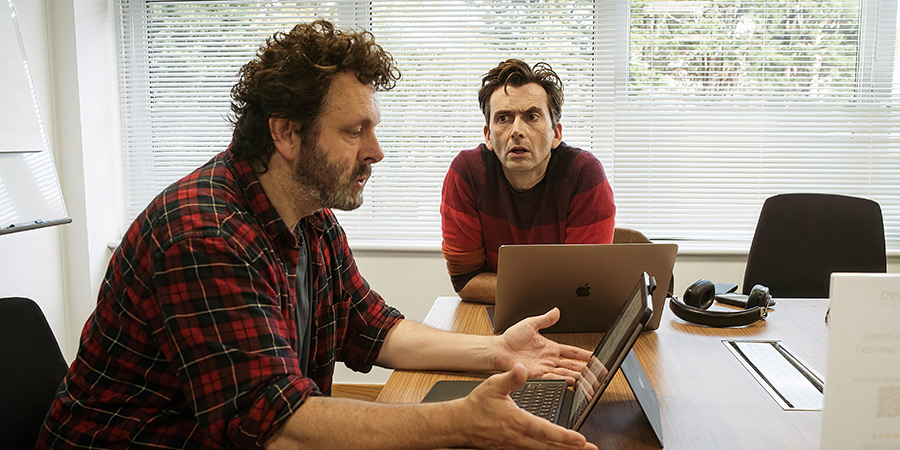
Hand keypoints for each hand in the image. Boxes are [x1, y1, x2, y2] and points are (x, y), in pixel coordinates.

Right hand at [460, 364, 597, 449]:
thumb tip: (522, 368)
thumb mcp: (493, 385)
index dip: (564, 436)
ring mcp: (516, 446)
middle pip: (550, 446)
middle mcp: (519, 437)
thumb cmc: (477, 405)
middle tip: (591, 449)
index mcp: (517, 421)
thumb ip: (511, 377)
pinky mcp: (513, 449)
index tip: (580, 439)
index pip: (546, 431)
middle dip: (572, 449)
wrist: (461, 423)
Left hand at [496, 308, 592, 384]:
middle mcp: (550, 359)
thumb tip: (556, 311)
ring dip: (578, 378)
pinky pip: (552, 378)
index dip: (584, 355)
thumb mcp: (531, 324)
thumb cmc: (511, 338)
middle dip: (587, 371)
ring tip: (590, 382)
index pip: (573, 352)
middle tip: (599, 375)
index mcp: (551, 348)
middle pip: (573, 366)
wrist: (498, 349)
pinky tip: (571, 381)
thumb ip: (545, 319)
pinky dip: (562, 380)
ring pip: (566, 374)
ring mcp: (544, 368)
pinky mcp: (536, 375)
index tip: (595, 358)